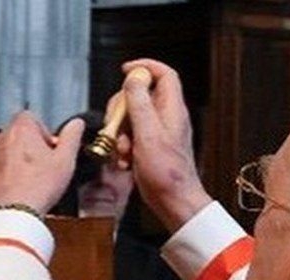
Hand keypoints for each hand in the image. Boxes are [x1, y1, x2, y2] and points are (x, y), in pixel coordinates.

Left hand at [0, 111, 84, 215]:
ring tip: (32, 181)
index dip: (44, 132)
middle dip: (31, 148)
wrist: (10, 215)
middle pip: (17, 135)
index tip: (52, 148)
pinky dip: (6, 179)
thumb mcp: (65, 161)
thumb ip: (72, 137)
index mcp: (20, 129)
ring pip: (5, 154)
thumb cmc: (35, 189)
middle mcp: (0, 140)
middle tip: (44, 166)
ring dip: (17, 163)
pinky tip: (18, 192)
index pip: (32, 117)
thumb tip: (76, 125)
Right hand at [114, 59, 211, 231]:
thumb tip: (133, 78)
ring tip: (123, 150)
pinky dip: (124, 147)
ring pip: (132, 118)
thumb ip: (139, 103)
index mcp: (171, 109)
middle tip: (116, 123)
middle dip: (122, 108)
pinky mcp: (151, 148)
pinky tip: (125, 161)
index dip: (144, 67)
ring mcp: (159, 133)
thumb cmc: (166, 174)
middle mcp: (167, 118)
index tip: (124, 71)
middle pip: (141, 95)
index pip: (164, 74)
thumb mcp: (148, 134)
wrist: (174, 202)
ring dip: (120, 132)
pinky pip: (131, 138)